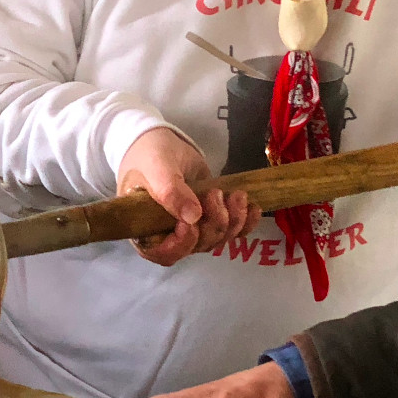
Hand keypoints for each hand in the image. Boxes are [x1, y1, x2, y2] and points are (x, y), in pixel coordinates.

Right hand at [117, 128, 258, 265]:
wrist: (162, 143)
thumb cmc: (148, 155)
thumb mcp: (155, 167)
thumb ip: (169, 190)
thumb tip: (193, 217)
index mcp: (145, 230)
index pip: (164, 253)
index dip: (182, 244)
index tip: (192, 221)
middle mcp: (167, 236)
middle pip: (196, 246)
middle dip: (213, 223)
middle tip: (215, 193)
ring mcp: (190, 229)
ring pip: (217, 239)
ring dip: (232, 220)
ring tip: (235, 194)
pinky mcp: (209, 219)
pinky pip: (231, 231)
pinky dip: (246, 223)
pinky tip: (253, 208)